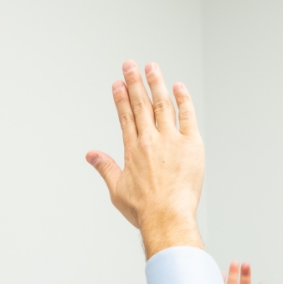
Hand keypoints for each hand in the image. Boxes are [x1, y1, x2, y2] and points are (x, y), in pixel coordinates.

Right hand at [86, 60, 204, 257]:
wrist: (167, 217)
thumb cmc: (144, 210)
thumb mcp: (117, 190)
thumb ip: (104, 168)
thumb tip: (91, 155)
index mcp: (133, 150)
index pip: (125, 117)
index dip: (121, 98)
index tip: (118, 84)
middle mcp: (150, 140)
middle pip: (141, 105)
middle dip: (134, 82)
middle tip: (130, 65)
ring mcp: (171, 141)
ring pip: (163, 104)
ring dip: (156, 83)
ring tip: (151, 68)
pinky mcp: (191, 145)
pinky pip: (187, 116)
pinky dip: (183, 100)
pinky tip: (178, 87)